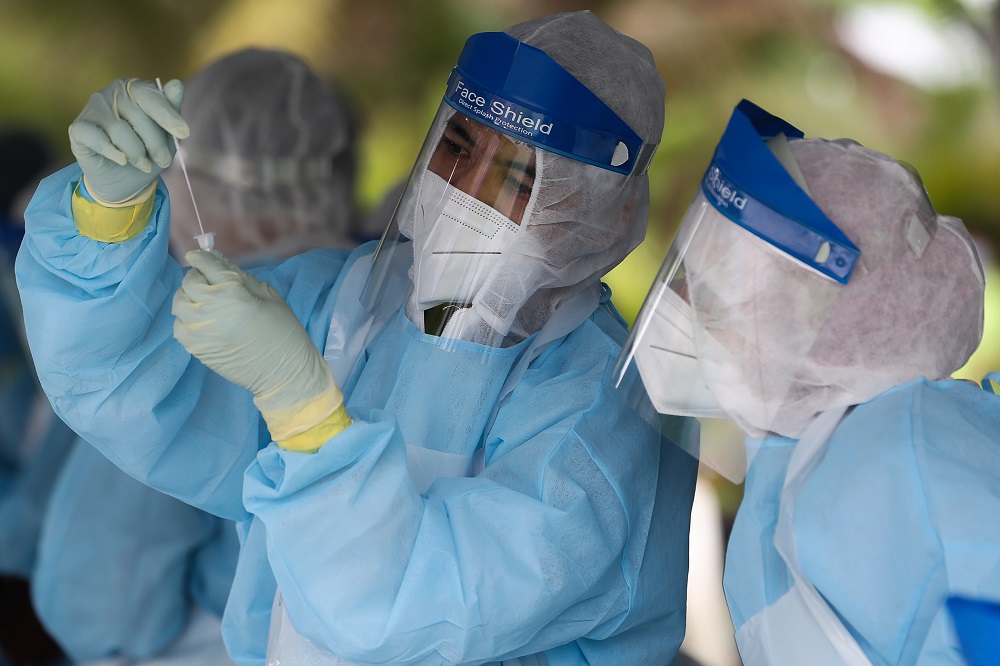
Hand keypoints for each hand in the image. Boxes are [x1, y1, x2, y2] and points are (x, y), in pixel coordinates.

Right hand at [69, 78, 187, 203]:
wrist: (123, 180)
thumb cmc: (148, 152)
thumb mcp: (166, 136)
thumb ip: (171, 110)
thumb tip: (177, 84)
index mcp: (135, 89)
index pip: (151, 96)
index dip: (168, 115)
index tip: (184, 133)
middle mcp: (112, 93)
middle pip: (138, 117)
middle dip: (156, 144)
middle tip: (163, 160)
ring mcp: (93, 108)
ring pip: (119, 131)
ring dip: (137, 154)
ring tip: (143, 164)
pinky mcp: (78, 128)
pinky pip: (97, 139)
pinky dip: (113, 153)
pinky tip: (121, 160)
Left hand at [172, 250, 343, 440]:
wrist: (283, 372)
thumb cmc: (283, 331)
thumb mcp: (269, 296)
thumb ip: (240, 277)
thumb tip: (218, 262)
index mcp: (233, 293)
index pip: (207, 265)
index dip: (201, 257)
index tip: (198, 256)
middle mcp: (210, 309)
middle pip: (189, 282)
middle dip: (198, 276)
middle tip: (209, 281)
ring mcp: (199, 330)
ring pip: (179, 302)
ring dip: (189, 297)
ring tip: (204, 301)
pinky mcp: (195, 348)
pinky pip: (179, 325)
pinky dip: (186, 318)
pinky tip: (202, 321)